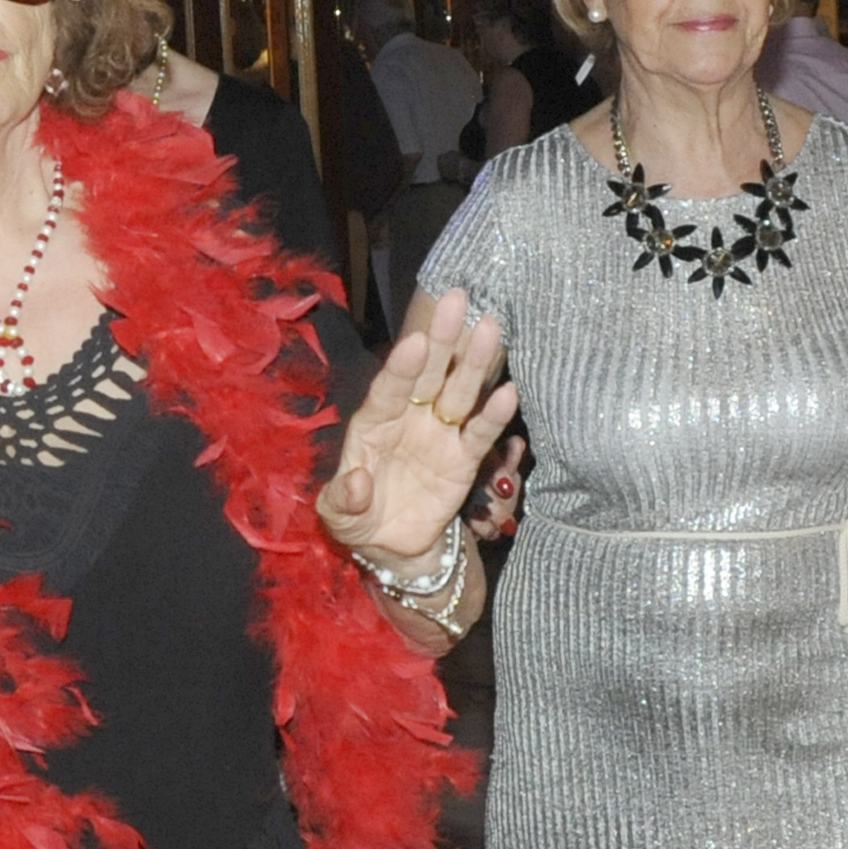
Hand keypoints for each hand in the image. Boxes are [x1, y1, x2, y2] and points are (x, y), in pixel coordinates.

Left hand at [320, 289, 518, 575]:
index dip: (402, 366)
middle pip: (428, 373)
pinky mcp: (464, 457)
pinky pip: (480, 432)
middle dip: (443, 339)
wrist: (393, 546)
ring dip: (474, 363)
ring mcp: (439, 434)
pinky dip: (495, 414)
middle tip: (457, 301)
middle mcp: (409, 418)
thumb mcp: (338, 515)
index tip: (416, 341)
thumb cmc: (359, 519)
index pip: (389, 388)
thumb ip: (342, 499)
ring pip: (459, 392)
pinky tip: (509, 391)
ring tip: (491, 329)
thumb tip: (357, 483)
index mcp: (373, 423)